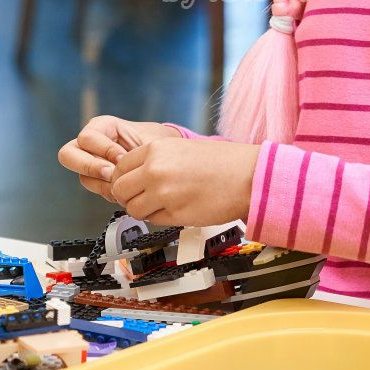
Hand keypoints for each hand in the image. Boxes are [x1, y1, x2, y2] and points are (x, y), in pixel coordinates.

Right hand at [58, 115, 180, 202]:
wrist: (164, 156)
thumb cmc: (155, 141)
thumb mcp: (149, 139)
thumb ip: (136, 148)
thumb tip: (123, 164)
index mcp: (101, 126)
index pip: (87, 137)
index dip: (104, 149)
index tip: (123, 158)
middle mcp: (90, 144)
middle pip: (67, 155)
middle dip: (89, 167)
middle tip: (111, 174)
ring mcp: (92, 163)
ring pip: (82, 177)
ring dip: (103, 183)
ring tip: (124, 183)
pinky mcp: (99, 180)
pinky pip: (96, 189)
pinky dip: (110, 192)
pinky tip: (125, 189)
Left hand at [110, 138, 259, 226]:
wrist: (249, 176)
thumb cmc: (223, 162)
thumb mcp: (181, 148)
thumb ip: (154, 160)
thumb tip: (133, 177)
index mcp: (155, 150)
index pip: (119, 168)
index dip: (124, 178)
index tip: (131, 184)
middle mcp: (154, 171)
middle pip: (120, 190)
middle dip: (129, 196)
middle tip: (142, 197)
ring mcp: (163, 194)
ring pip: (133, 209)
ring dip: (143, 210)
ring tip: (162, 204)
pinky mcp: (175, 215)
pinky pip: (153, 220)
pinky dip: (160, 218)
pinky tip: (177, 208)